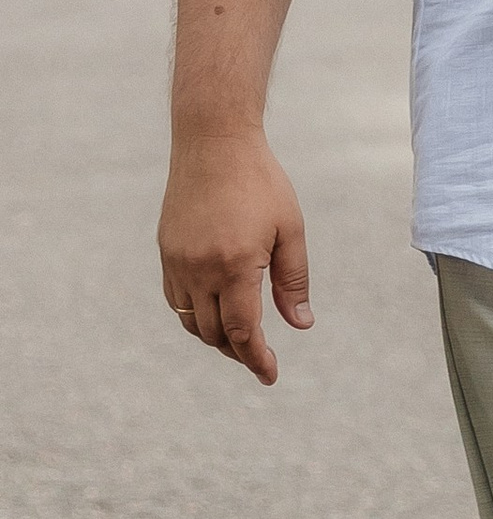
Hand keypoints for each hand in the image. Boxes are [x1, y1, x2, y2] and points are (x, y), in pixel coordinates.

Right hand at [158, 126, 313, 386]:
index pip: (243, 332)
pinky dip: (194, 315)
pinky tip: (213, 312)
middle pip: (214, 333)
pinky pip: (175, 300)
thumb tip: (300, 325)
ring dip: (214, 337)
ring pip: (191, 321)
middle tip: (260, 358)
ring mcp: (178, 262)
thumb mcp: (290, 229)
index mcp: (236, 265)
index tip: (270, 376)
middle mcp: (200, 269)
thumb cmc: (261, 182)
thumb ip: (293, 281)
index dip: (257, 360)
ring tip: (239, 340)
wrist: (213, 142)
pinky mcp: (166, 252)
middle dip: (238, 352)